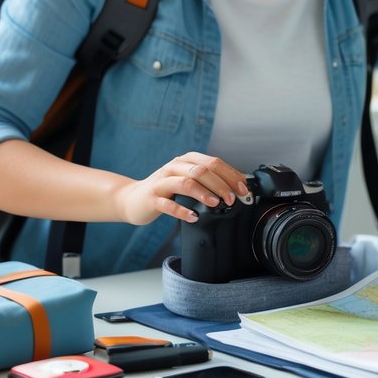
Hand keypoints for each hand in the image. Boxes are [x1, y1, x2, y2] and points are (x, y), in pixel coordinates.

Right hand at [115, 152, 249, 224]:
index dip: (231, 175)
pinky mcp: (152, 198)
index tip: (244, 190)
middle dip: (221, 185)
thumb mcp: (187, 180)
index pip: (214, 163)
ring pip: (186, 183)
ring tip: (216, 204)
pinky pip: (169, 204)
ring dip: (204, 193)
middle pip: (202, 171)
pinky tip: (193, 217)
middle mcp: (175, 167)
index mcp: (187, 160)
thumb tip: (236, 189)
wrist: (133, 199)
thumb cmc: (166, 190)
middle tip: (233, 199)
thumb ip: (208, 181)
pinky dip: (183, 211)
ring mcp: (162, 182)